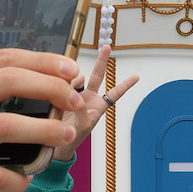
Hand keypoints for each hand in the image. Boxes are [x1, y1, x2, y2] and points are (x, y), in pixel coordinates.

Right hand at [0, 18, 84, 191]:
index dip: (42, 61)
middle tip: (75, 101)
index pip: (3, 57)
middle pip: (8, 82)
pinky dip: (15, 177)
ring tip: (67, 134)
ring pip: (6, 126)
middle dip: (50, 89)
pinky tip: (28, 177)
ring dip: (44, 131)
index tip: (71, 69)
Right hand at [52, 45, 139, 161]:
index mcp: (98, 106)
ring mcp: (74, 95)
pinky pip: (63, 82)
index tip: (137, 77)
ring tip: (67, 90)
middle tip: (107, 47)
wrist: (55, 144)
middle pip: (97, 76)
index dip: (125, 85)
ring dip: (73, 78)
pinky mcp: (60, 94)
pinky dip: (61, 82)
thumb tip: (77, 94)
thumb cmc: (72, 138)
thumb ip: (82, 110)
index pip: (115, 93)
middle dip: (102, 61)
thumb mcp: (82, 126)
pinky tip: (58, 87)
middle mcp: (88, 98)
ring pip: (76, 77)